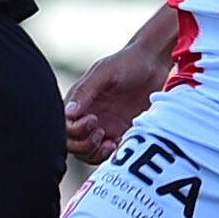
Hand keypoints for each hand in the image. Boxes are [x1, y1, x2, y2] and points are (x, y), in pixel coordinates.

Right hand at [64, 42, 168, 163]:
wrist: (154, 63)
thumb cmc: (128, 62)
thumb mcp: (106, 72)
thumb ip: (86, 91)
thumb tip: (68, 113)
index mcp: (78, 101)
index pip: (63, 127)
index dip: (74, 130)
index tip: (94, 120)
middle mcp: (87, 116)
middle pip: (72, 144)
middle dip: (83, 145)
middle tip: (102, 133)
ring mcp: (103, 126)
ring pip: (87, 153)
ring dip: (96, 153)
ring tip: (112, 143)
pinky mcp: (119, 133)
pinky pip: (108, 154)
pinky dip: (112, 155)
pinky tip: (123, 142)